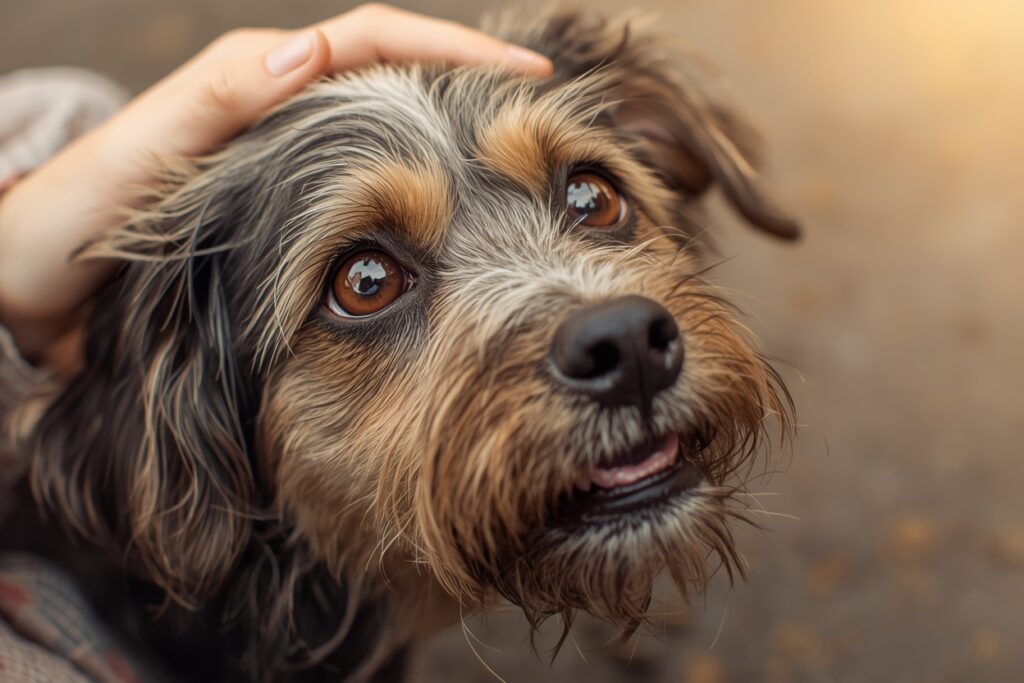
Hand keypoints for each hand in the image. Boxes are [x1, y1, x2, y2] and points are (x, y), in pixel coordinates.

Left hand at [0, 4, 551, 361]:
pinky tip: (467, 232)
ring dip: (468, 150)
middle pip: (406, 84)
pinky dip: (434, 208)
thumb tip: (310, 53)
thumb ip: (216, 105)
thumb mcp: (137, 163)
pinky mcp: (297, 226)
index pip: (373, 43)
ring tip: (533, 169)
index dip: (454, 53)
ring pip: (402, 141)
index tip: (528, 74)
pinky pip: (380, 203)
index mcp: (255, 86)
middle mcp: (286, 120)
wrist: (37, 302)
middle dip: (482, 93)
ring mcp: (296, 173)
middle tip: (555, 125)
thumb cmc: (69, 230)